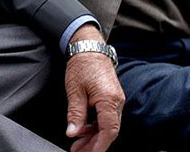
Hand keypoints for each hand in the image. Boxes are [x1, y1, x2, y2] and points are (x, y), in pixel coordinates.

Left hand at [64, 25, 123, 151]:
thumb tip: (73, 133)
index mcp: (109, 99)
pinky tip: (83, 131)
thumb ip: (75, 114)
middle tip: (77, 151)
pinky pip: (106, 118)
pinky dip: (95, 127)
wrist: (90, 48)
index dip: (99, 146)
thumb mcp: (74, 90)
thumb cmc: (82, 65)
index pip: (109, 130)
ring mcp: (116, 100)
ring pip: (108, 126)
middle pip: (109, 131)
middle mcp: (117, 101)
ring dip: (94, 137)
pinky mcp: (112, 98)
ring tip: (77, 144)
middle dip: (94, 144)